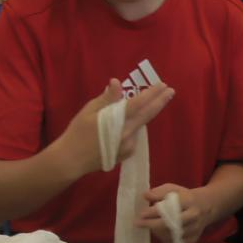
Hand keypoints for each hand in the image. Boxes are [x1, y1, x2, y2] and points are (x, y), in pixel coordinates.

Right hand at [54, 79, 173, 178]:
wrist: (72, 160)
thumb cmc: (77, 133)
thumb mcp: (88, 111)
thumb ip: (106, 98)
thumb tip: (116, 82)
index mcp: (117, 120)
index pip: (139, 103)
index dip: (152, 93)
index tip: (162, 85)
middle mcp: (127, 133)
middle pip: (148, 115)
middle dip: (160, 101)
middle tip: (171, 90)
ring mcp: (129, 145)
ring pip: (141, 125)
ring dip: (146, 113)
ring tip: (152, 101)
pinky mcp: (127, 153)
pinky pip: (134, 136)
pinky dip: (133, 127)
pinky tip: (128, 124)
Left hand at [138, 184, 206, 242]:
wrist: (207, 207)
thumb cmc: (185, 197)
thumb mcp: (174, 189)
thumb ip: (159, 192)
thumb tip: (145, 196)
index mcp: (189, 201)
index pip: (170, 207)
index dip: (154, 212)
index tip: (141, 214)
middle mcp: (194, 216)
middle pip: (171, 224)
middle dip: (152, 224)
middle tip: (138, 223)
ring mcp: (195, 229)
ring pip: (172, 235)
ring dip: (157, 232)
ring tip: (149, 226)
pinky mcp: (193, 240)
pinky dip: (165, 239)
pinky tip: (160, 232)